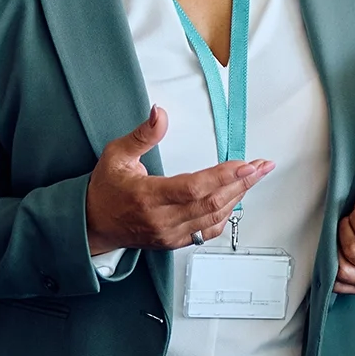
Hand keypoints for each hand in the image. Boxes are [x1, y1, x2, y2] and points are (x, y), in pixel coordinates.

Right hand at [85, 106, 275, 254]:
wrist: (93, 225)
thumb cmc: (106, 190)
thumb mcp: (116, 155)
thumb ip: (143, 134)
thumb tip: (160, 113)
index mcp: (148, 196)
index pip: (193, 188)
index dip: (223, 176)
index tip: (245, 164)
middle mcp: (162, 219)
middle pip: (211, 202)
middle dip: (242, 183)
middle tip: (262, 166)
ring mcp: (170, 234)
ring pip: (214, 217)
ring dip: (238, 196)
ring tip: (255, 177)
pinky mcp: (176, 242)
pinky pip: (208, 231)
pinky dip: (226, 215)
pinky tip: (236, 199)